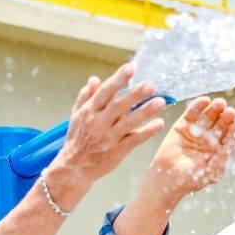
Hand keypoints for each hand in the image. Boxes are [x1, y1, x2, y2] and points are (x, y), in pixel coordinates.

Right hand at [45, 63, 167, 205]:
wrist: (74, 167)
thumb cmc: (78, 139)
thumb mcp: (76, 116)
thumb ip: (85, 97)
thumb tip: (94, 79)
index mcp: (89, 111)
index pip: (105, 91)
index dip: (118, 79)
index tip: (131, 67)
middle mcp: (98, 122)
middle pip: (119, 105)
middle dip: (135, 94)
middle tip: (151, 85)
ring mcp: (109, 137)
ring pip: (129, 122)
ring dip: (145, 112)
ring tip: (160, 102)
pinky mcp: (117, 151)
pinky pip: (134, 140)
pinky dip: (146, 132)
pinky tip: (159, 124)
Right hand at [148, 97, 234, 198]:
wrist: (166, 179)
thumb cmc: (190, 179)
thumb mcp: (212, 171)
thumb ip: (224, 157)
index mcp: (221, 151)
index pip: (232, 139)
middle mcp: (212, 139)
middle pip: (223, 125)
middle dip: (228, 118)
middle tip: (231, 113)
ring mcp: (198, 131)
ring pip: (209, 117)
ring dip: (215, 109)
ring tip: (220, 103)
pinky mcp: (183, 125)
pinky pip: (192, 113)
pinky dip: (198, 106)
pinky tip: (205, 100)